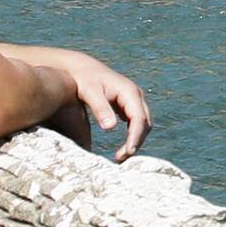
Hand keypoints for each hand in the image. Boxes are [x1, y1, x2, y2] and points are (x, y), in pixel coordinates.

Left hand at [23, 46, 152, 157]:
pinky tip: (122, 146)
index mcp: (129, 92)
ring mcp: (133, 99)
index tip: (128, 152)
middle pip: (145, 123)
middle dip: (136, 141)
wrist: (80, 68)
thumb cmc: (83, 79)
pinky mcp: (127, 104)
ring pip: (142, 123)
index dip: (136, 136)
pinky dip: (132, 135)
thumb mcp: (90, 93)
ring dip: (135, 140)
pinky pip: (136, 122)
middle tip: (122, 159)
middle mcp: (135, 95)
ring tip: (121, 156)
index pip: (139, 118)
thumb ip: (100, 109)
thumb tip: (110, 128)